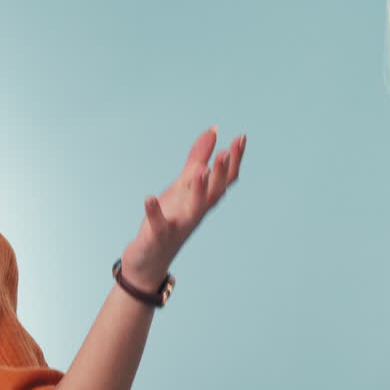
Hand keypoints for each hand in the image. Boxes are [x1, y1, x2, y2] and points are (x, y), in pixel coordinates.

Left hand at [120, 127, 246, 290]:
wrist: (150, 259)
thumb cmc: (169, 219)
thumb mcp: (183, 185)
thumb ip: (198, 159)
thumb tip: (213, 131)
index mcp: (203, 200)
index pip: (224, 179)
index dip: (234, 160)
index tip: (241, 138)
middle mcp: (195, 213)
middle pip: (214, 193)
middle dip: (221, 173)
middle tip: (226, 151)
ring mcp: (178, 226)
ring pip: (194, 209)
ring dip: (198, 191)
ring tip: (200, 172)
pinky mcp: (158, 237)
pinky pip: (158, 225)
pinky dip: (154, 212)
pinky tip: (148, 198)